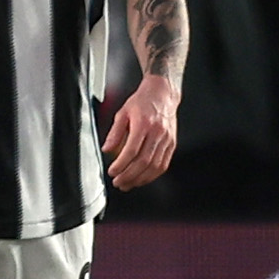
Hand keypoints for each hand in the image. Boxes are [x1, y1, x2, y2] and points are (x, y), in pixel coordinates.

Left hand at [103, 74, 179, 190]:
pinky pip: (164, 164)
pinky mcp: (172, 144)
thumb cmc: (143, 101)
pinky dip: (152, 175)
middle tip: (118, 182)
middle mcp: (157, 132)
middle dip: (129, 176)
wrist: (163, 94)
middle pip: (143, 161)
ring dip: (140, 179)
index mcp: (144, 123)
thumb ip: (115, 132)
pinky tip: (143, 178)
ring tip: (128, 184)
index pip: (132, 150)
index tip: (112, 171)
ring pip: (155, 166)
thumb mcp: (123, 112)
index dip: (121, 164)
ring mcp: (167, 139)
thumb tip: (107, 149)